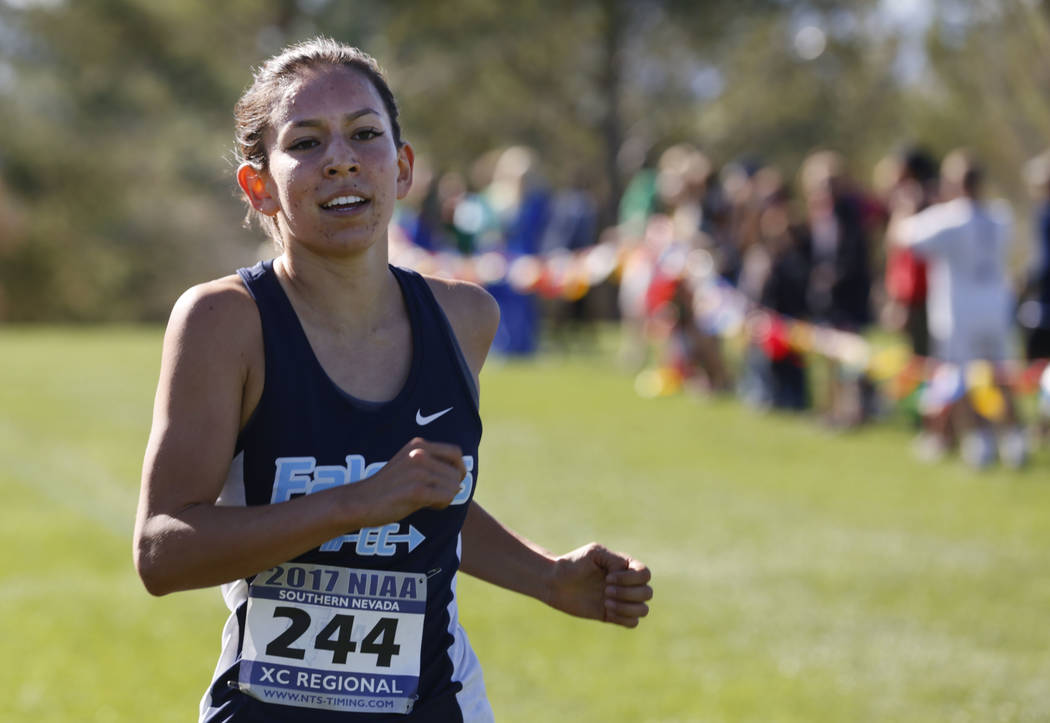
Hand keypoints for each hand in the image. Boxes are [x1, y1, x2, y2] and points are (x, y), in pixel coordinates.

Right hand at [349, 437, 465, 526]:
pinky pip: (446, 497)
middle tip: (436, 495)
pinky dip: (441, 504)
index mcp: (418, 445)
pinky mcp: (417, 490)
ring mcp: (418, 471)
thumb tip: (462, 475)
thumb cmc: (387, 487)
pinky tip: (428, 505)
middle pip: (456, 473)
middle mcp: (420, 454)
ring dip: (445, 497)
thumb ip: (431, 462)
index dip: (460, 468)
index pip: (456, 453)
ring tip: (428, 500)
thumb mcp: (408, 464)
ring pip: (454, 486)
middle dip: (451, 487)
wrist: (360, 501)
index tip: (454, 481)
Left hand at [546, 543, 651, 627]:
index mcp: (624, 566)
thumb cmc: (573, 563)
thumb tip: (627, 573)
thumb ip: (614, 559)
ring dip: (627, 607)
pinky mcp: (613, 615)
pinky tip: (607, 610)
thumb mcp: (593, 553)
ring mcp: (621, 600)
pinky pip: (633, 622)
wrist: (555, 582)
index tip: (608, 577)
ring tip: (606, 602)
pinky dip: (624, 618)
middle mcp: (626, 584)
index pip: (645, 574)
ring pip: (643, 610)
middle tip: (605, 590)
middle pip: (647, 593)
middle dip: (628, 593)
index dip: (631, 579)